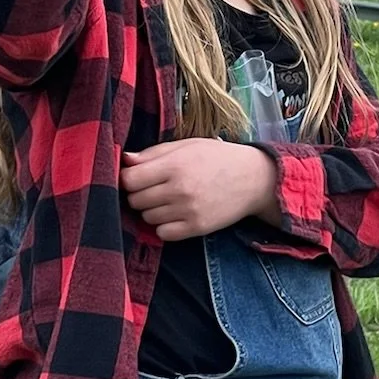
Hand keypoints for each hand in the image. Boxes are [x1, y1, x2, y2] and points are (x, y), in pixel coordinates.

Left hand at [121, 138, 279, 240]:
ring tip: (170, 198)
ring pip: (147, 217)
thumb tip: (125, 160)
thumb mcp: (187, 145)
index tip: (136, 176)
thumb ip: (154, 152)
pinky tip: (176, 214)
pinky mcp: (196, 228)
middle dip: (140, 194)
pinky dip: (164, 226)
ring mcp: (188, 210)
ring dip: (153, 209)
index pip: (130, 180)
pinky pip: (162, 233)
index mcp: (175, 164)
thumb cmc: (217, 157)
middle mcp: (180, 188)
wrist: (253, 178)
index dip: (128, 178)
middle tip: (155, 187)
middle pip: (136, 200)